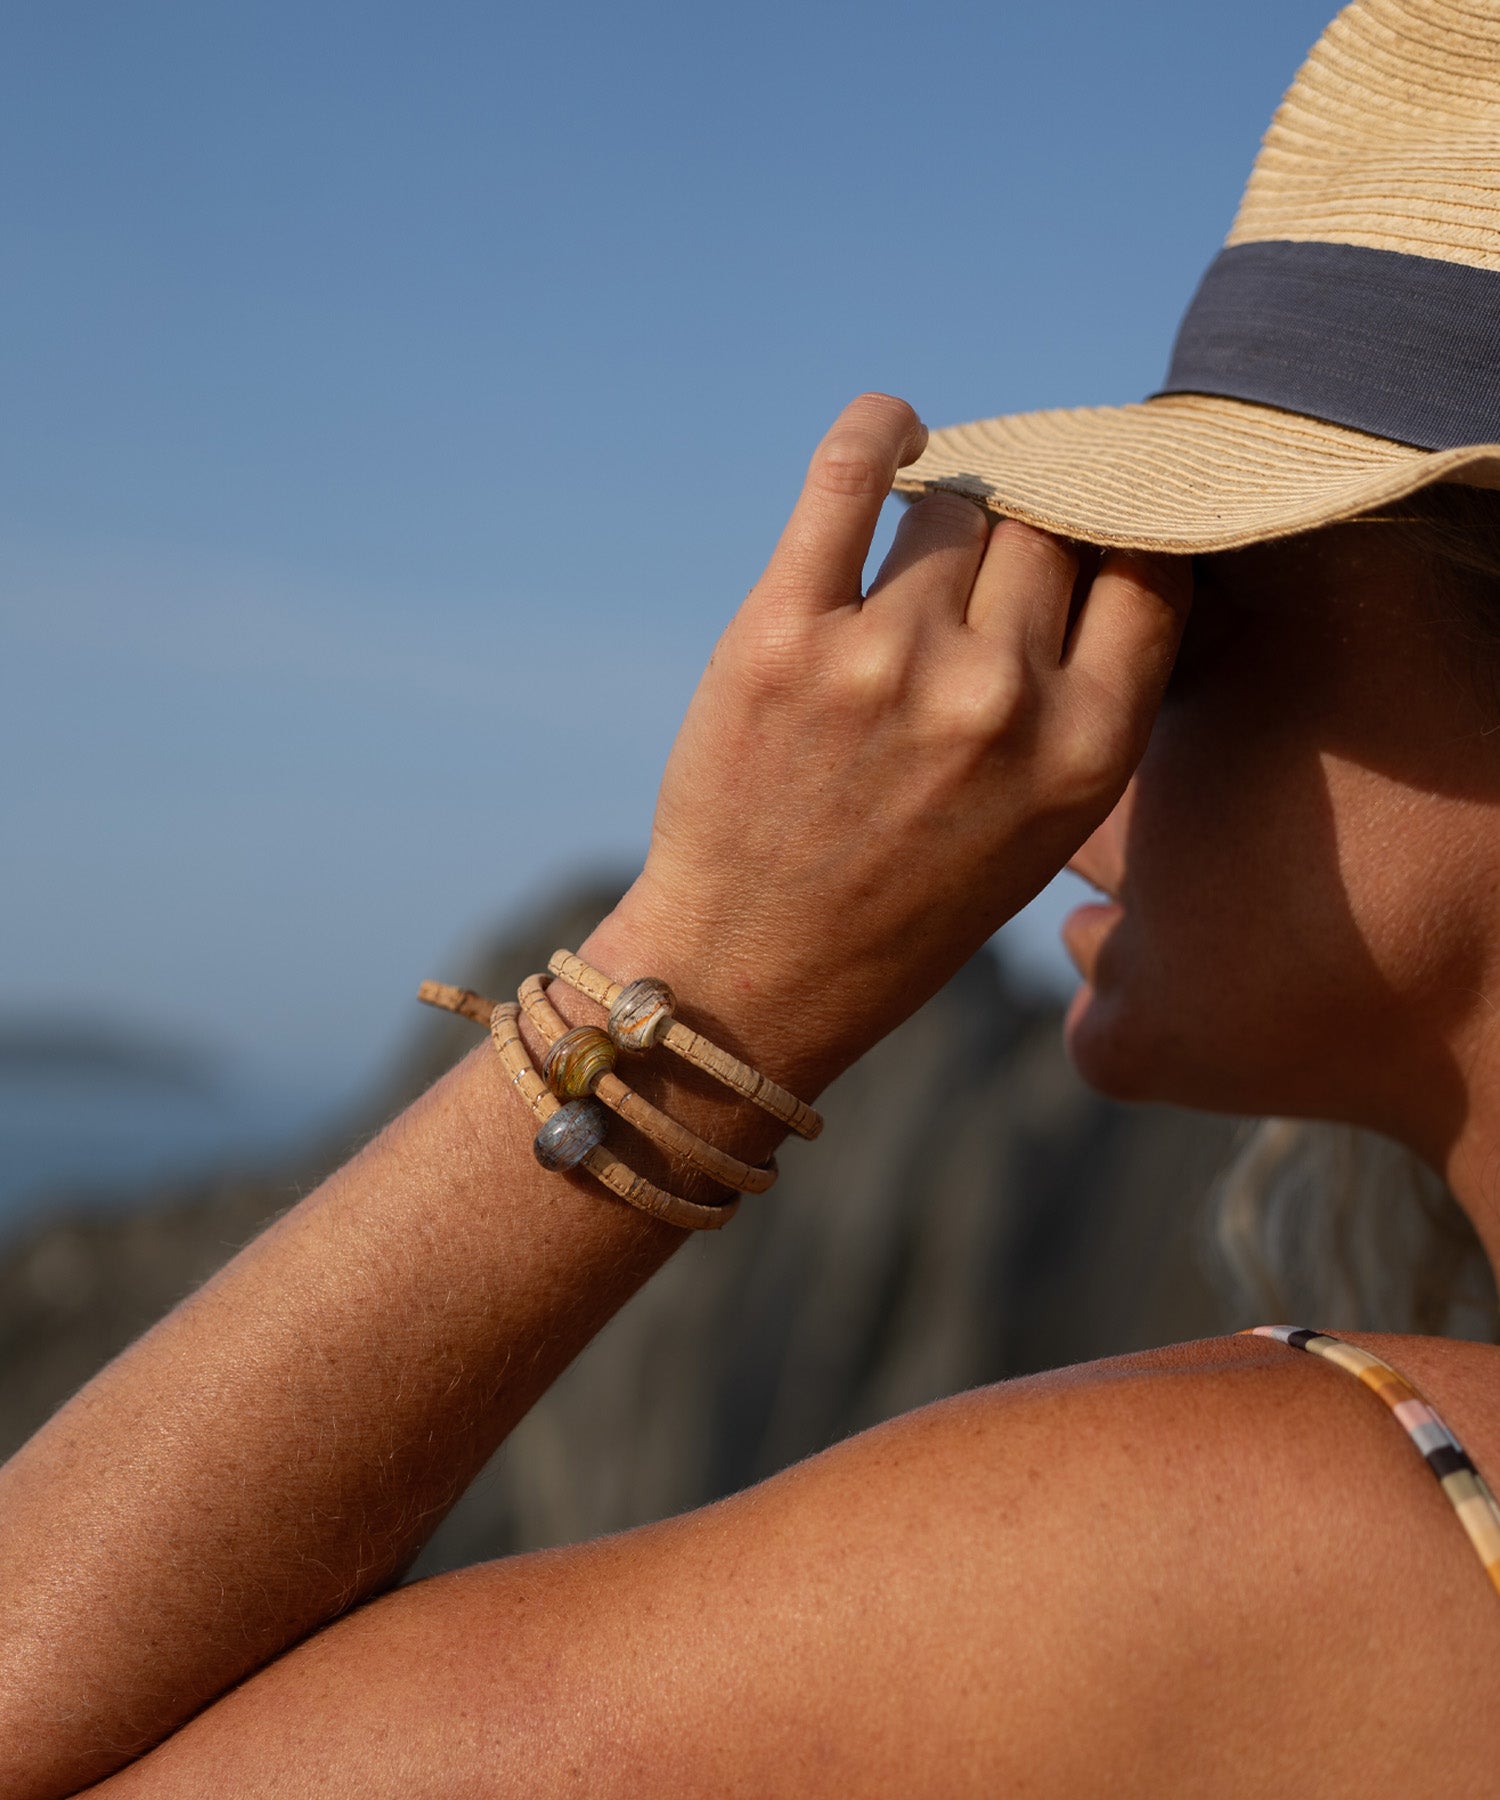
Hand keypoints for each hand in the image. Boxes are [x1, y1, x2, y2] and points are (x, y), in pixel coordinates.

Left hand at [607, 393, 1190, 1089]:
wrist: (755, 973)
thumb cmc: (905, 902)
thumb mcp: (1041, 826)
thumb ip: (1081, 697)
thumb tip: (1088, 541)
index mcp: (1087, 750)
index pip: (1146, 570)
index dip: (1123, 536)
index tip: (1097, 529)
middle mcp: (1000, 698)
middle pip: (1049, 529)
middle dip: (1028, 539)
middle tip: (992, 564)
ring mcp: (889, 659)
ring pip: (956, 505)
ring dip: (944, 523)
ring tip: (917, 578)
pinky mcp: (784, 634)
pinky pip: (849, 475)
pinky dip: (876, 433)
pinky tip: (892, 432)